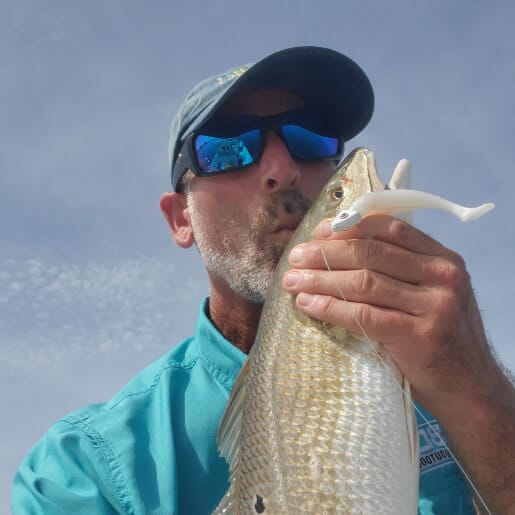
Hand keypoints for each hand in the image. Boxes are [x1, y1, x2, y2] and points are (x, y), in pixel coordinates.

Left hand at [282, 214, 502, 414]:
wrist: (470, 389)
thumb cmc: (440, 338)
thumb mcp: (431, 294)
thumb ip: (402, 270)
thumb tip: (343, 249)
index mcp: (443, 259)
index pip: (390, 229)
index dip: (349, 227)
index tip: (319, 232)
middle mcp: (442, 276)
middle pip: (371, 252)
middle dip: (326, 253)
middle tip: (296, 258)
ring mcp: (433, 305)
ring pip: (363, 282)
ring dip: (320, 279)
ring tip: (292, 281)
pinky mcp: (418, 335)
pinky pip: (363, 315)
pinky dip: (330, 308)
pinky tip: (307, 305)